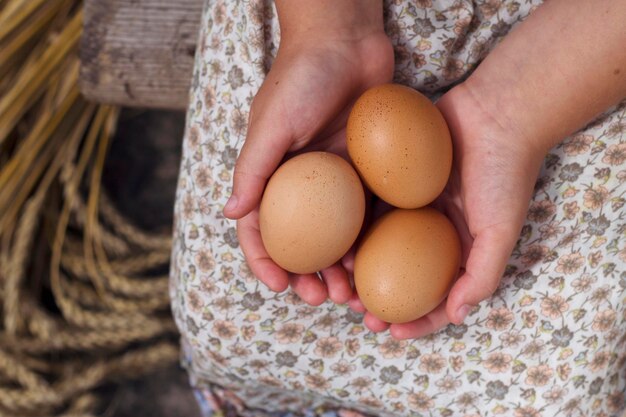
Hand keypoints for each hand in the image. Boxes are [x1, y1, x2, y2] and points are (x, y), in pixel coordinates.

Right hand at [223, 27, 392, 305]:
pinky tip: (379, 258)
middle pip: (302, 242)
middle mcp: (302, 182)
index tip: (279, 287)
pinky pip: (366, 211)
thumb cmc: (301, 77)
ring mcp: (336, 178)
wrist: (346, 40)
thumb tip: (231, 215)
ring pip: (336, 236)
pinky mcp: (366, 169)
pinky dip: (369, 239)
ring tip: (353, 291)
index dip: (265, 261)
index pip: (260, 228)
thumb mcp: (271, 124)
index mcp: (272, 174)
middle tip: (324, 299)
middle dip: (308, 275)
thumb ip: (253, 168)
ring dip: (341, 267)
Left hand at [347, 82, 546, 337]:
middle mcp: (431, 231)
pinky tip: (335, 240)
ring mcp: (409, 206)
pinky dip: (353, 227)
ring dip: (358, 267)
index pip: (434, 295)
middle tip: (357, 312)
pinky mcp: (391, 180)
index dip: (415, 320)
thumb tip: (455, 316)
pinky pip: (368, 207)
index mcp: (456, 248)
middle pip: (398, 274)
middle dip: (378, 298)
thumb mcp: (500, 231)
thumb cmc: (503, 174)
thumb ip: (481, 275)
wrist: (494, 112)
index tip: (390, 332)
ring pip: (377, 244)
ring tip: (339, 282)